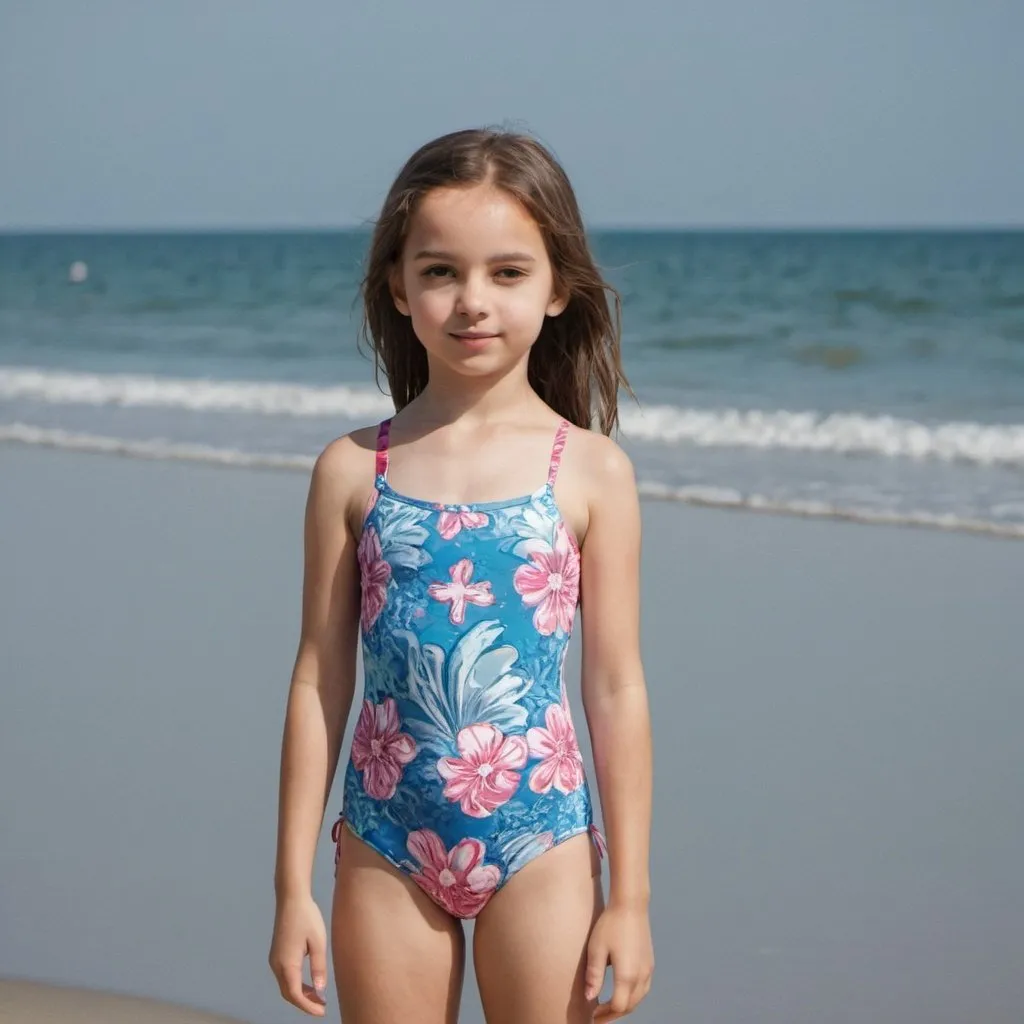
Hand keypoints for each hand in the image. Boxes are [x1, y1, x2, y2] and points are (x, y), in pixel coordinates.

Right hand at [269, 892, 328, 1015]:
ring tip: (318, 998)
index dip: (308, 1006)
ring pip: (286, 986)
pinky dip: (296, 984)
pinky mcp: (276, 954)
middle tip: (322, 1007)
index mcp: (287, 964)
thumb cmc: (307, 918)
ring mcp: (274, 960)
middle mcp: (276, 965)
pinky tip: (308, 984)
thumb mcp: (318, 942)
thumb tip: (320, 991)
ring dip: (300, 994)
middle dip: (304, 1003)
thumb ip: (319, 968)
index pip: (295, 995)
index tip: (322, 1011)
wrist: (291, 898)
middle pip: (288, 993)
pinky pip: (285, 977)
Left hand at [584, 902, 653, 1020]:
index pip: (618, 1007)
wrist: (631, 904)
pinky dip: (633, 997)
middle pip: (630, 1006)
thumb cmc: (611, 924)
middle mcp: (641, 976)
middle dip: (613, 1014)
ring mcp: (648, 969)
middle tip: (598, 1015)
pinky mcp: (650, 963)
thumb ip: (594, 976)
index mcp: (627, 975)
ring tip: (608, 1007)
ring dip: (624, 1006)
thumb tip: (589, 999)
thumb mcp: (596, 949)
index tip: (592, 1015)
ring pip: (638, 999)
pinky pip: (644, 989)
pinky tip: (623, 992)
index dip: (605, 1015)